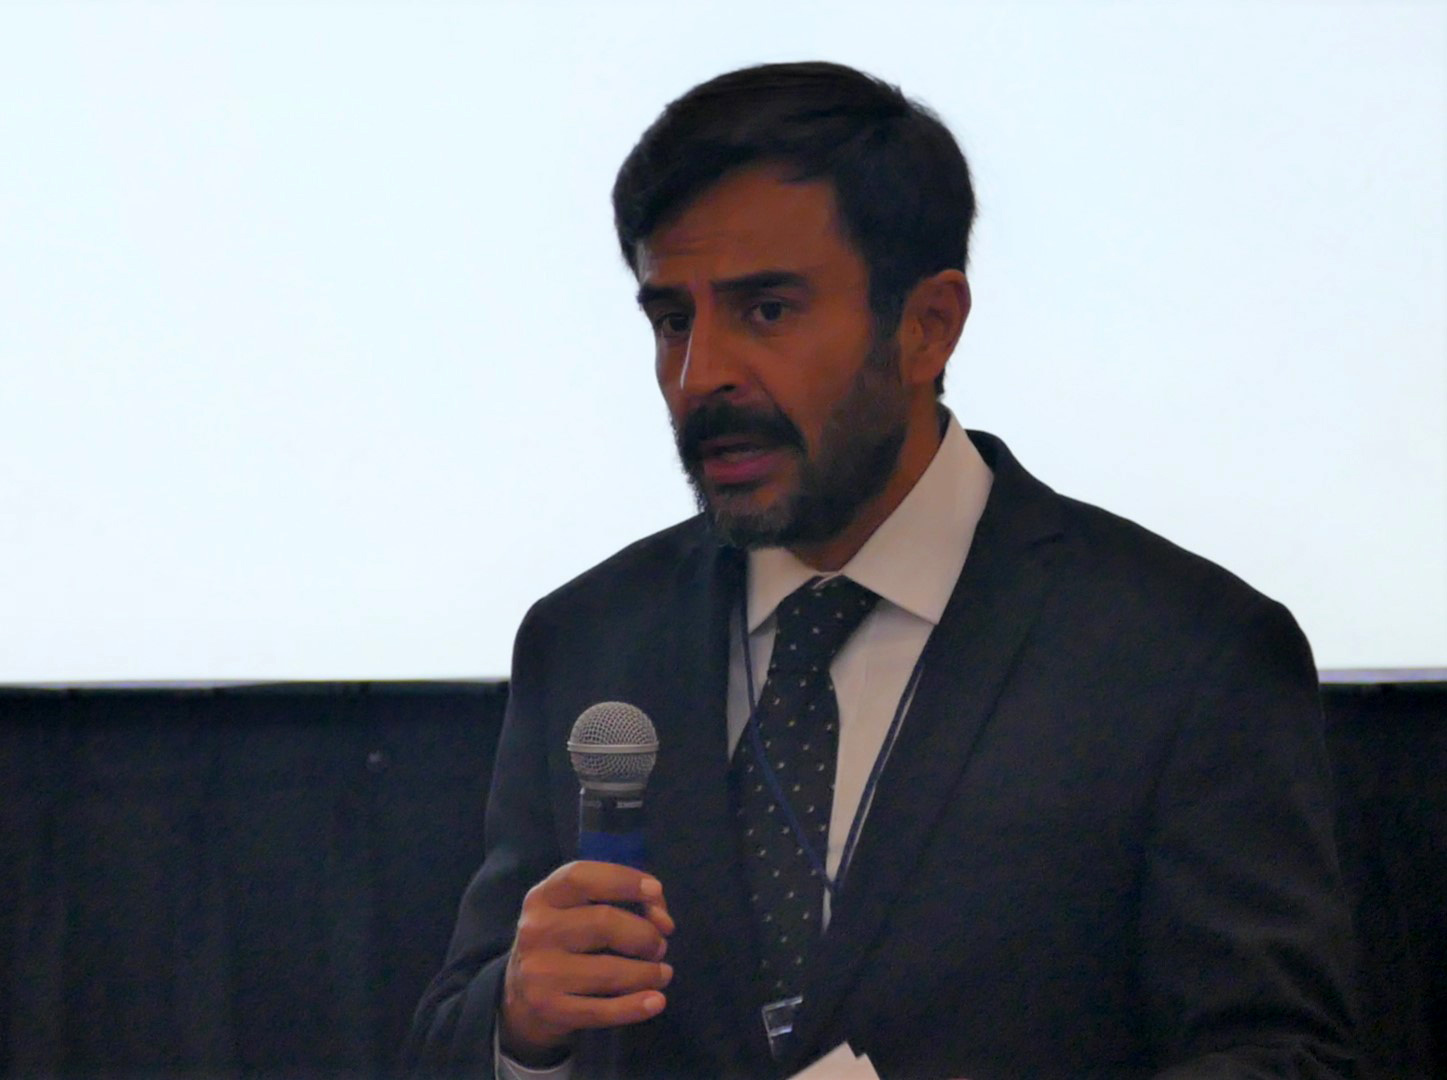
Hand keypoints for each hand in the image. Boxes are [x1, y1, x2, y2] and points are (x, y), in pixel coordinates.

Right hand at [499, 861, 674, 1064]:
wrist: (521, 994)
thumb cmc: (565, 940)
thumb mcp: (576, 910)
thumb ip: (620, 901)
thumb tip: (663, 922)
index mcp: (544, 896)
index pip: (582, 877)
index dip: (624, 879)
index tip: (656, 890)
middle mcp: (537, 930)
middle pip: (604, 922)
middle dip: (645, 934)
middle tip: (659, 946)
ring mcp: (540, 972)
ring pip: (609, 971)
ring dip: (647, 973)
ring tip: (662, 973)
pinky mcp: (549, 1009)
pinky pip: (602, 1011)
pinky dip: (636, 1007)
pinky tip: (656, 1001)